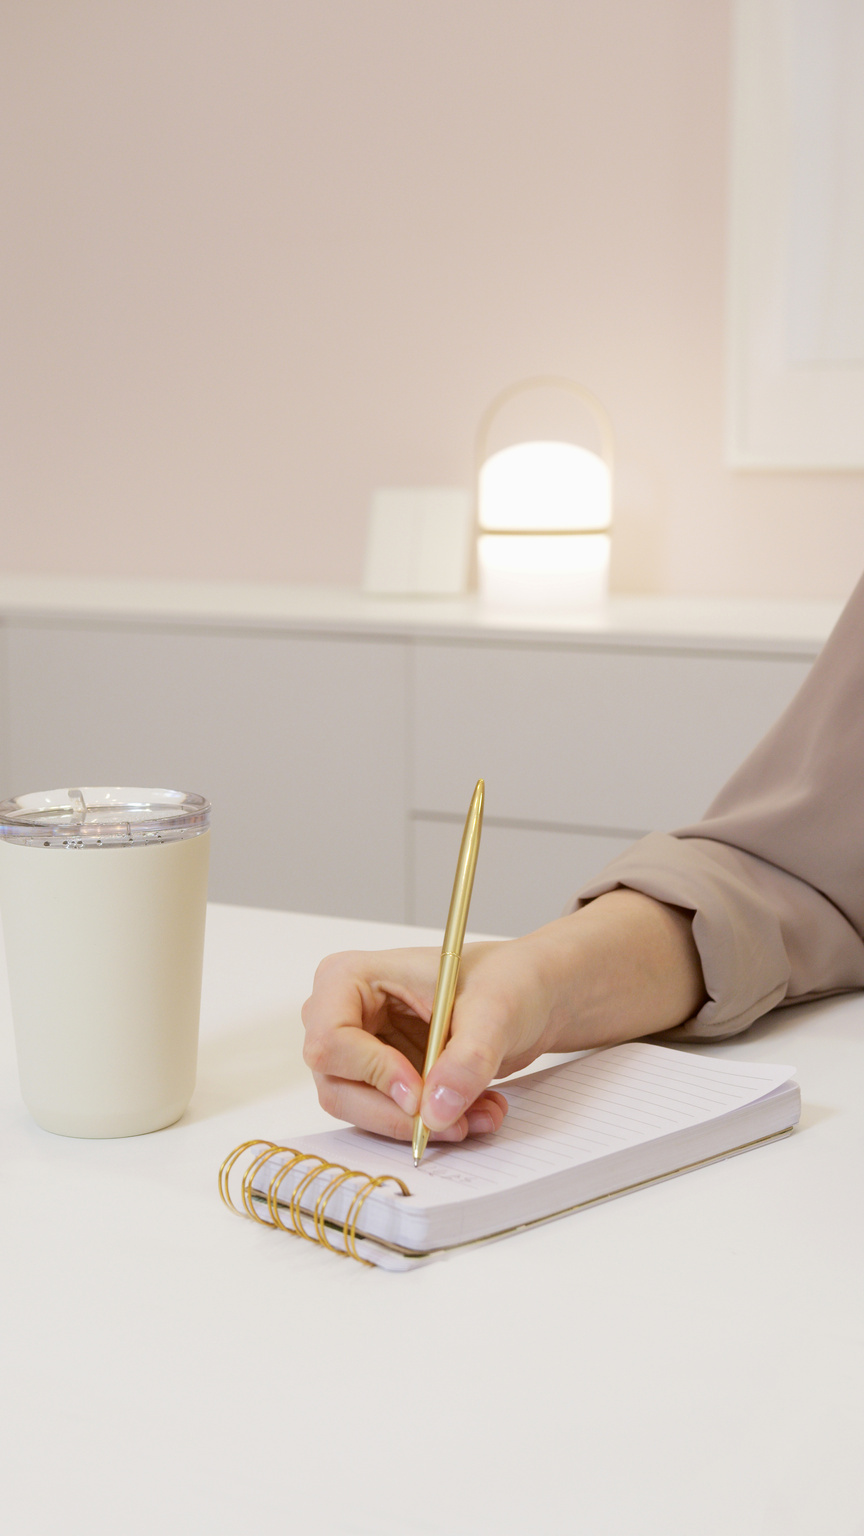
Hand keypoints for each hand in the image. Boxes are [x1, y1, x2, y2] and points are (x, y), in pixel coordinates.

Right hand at [301, 890, 705, 1141]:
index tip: (420, 1094)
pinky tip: (476, 1112)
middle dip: (398, 1112)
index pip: (330, 1040)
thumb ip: (467, 1058)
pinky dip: (432, 1126)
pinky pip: (389, 1120)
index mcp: (348, 978)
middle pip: (338, 1085)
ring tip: (481, 1114)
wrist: (530, 996)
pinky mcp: (379, 1081)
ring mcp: (356, 1052)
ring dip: (421, 1125)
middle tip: (455, 1122)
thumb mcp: (496, 1010)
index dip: (372, 1073)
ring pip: (362, 1112)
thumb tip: (436, 1110)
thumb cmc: (507, 980)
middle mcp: (340, 1015)